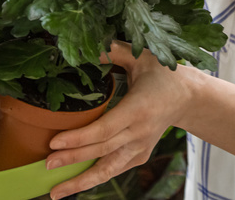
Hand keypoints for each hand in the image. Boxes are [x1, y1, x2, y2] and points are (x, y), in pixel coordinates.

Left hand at [45, 42, 192, 199]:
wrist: (188, 97)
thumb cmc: (162, 74)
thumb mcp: (140, 56)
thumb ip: (114, 51)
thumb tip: (86, 48)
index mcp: (139, 109)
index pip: (105, 129)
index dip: (79, 138)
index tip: (55, 142)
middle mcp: (140, 132)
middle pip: (101, 151)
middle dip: (72, 158)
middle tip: (46, 164)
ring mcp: (140, 147)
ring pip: (108, 169)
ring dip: (81, 181)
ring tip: (56, 191)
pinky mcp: (139, 156)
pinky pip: (114, 170)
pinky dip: (94, 178)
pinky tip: (74, 184)